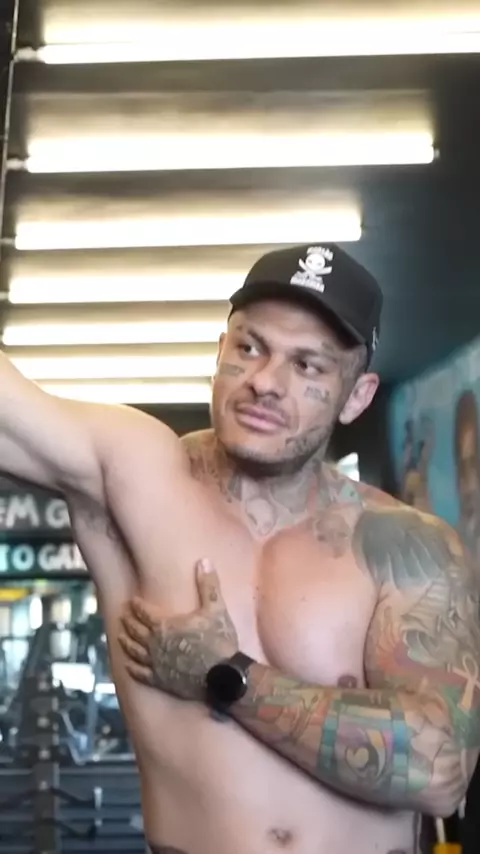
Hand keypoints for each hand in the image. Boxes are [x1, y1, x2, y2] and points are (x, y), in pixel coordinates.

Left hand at [118, 558, 238, 700]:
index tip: (132, 601)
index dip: (136, 606)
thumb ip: (208, 584)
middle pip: (135, 631)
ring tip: (120, 637)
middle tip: (122, 616)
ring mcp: (155, 664)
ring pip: (134, 651)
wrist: (223, 677)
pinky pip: (140, 674)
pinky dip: (131, 668)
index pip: (143, 612)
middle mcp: (154, 644)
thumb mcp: (216, 608)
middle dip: (128, 622)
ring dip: (126, 643)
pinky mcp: (160, 681)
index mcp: (164, 625)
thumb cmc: (219, 641)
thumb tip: (204, 560)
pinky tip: (127, 665)